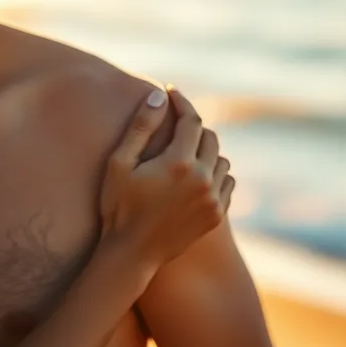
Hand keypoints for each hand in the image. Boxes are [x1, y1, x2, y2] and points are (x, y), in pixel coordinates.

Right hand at [99, 87, 233, 272]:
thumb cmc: (118, 207)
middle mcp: (202, 179)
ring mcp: (213, 199)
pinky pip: (227, 183)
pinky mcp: (216, 215)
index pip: (191, 119)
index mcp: (178, 163)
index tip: (170, 92)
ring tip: (184, 153)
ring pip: (222, 159)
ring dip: (206, 151)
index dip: (181, 102)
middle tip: (173, 126)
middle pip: (209, 137)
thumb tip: (159, 96)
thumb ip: (141, 126)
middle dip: (192, 127)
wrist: (131, 254)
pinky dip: (216, 174)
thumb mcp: (119, 163)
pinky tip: (196, 176)